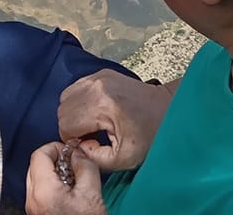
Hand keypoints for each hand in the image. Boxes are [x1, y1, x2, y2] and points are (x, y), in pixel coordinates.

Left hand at [25, 142, 106, 214]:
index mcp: (43, 190)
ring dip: (53, 174)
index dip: (56, 147)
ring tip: (74, 180)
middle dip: (54, 160)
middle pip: (35, 165)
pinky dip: (51, 188)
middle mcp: (33, 200)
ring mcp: (33, 209)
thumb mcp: (92, 194)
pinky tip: (69, 195)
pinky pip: (39, 194)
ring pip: (36, 180)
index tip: (70, 151)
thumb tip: (78, 154)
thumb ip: (85, 167)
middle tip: (73, 163)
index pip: (39, 154)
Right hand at [56, 70, 171, 171]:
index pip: (66, 124)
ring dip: (74, 113)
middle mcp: (96, 85)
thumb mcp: (124, 158)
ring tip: (92, 125)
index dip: (73, 140)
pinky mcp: (101, 73)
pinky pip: (77, 88)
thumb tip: (79, 147)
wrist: (169, 110)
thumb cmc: (150, 135)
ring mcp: (98, 76)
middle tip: (91, 137)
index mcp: (101, 105)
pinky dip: (80, 102)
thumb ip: (95, 159)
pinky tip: (96, 113)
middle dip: (72, 127)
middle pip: (63, 109)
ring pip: (66, 96)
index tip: (89, 146)